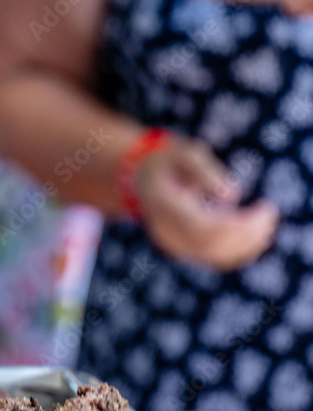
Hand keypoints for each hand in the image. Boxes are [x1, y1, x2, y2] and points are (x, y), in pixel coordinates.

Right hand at [136, 138, 278, 270]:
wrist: (142, 179)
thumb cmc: (167, 162)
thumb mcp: (182, 153)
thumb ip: (204, 170)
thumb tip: (232, 196)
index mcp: (163, 206)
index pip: (204, 228)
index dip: (240, 225)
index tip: (265, 207)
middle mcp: (166, 231)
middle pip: (213, 245)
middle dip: (249, 234)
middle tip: (269, 211)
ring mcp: (174, 244)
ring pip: (217, 256)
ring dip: (248, 243)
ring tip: (265, 218)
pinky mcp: (185, 249)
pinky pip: (216, 257)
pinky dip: (240, 248)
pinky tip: (256, 229)